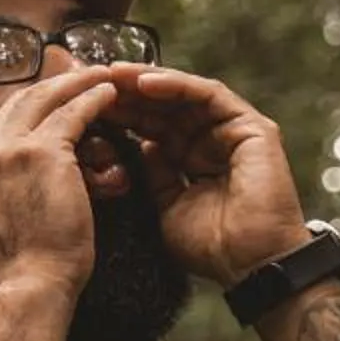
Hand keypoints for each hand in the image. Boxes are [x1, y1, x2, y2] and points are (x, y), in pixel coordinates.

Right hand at [0, 70, 127, 297]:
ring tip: (101, 76)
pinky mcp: (42, 152)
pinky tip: (109, 93)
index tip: (53, 101)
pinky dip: (92, 99)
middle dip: (52, 86)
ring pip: (45, 99)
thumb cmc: (22, 269)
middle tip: (79, 75)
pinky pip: (73, 113)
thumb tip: (9, 190)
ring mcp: (8, 149)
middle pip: (19, 102)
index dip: (29, 107)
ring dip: (76, 84)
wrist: (28, 285)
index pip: (0, 124)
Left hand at [113, 68, 313, 284]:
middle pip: (167, 105)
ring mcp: (234, 132)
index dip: (123, 114)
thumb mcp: (167, 206)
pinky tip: (145, 83)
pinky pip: (209, 95)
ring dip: (148, 81)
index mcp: (194, 159)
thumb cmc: (213, 247)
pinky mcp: (252, 127)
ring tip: (114, 75)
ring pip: (186, 94)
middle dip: (130, 92)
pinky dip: (177, 85)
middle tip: (93, 79)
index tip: (87, 106)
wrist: (249, 265)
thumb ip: (154, 175)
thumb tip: (139, 145)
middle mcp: (214, 141)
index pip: (155, 127)